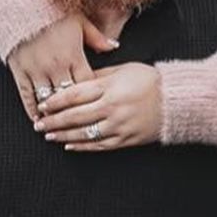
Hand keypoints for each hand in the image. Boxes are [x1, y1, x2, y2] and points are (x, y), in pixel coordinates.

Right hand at [8, 14, 118, 120]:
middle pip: (69, 97)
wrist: (20, 4)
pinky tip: (37, 119)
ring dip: (53, 116)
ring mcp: (36, 69)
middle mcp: (55, 65)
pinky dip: (31, 109)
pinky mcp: (19, 70)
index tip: (97, 108)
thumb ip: (97, 37)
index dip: (92, 98)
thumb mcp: (79, 20)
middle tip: (80, 125)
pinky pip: (26, 95)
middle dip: (75, 113)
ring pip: (48, 100)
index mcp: (73, 54)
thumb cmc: (52, 11)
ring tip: (58, 128)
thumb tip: (114, 46)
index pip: (87, 84)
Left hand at [33, 63, 162, 151]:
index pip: (75, 95)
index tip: (42, 105)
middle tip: (38, 124)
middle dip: (54, 121)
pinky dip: (83, 146)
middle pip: (75, 116)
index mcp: (111, 88)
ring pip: (85, 133)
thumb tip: (76, 81)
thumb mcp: (124, 70)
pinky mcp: (127, 139)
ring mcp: (120, 125)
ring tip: (49, 136)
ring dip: (64, 135)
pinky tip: (69, 145)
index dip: (56, 101)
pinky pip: (100, 145)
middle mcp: (113, 108)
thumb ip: (99, 76)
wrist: (177, 100)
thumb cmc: (150, 80)